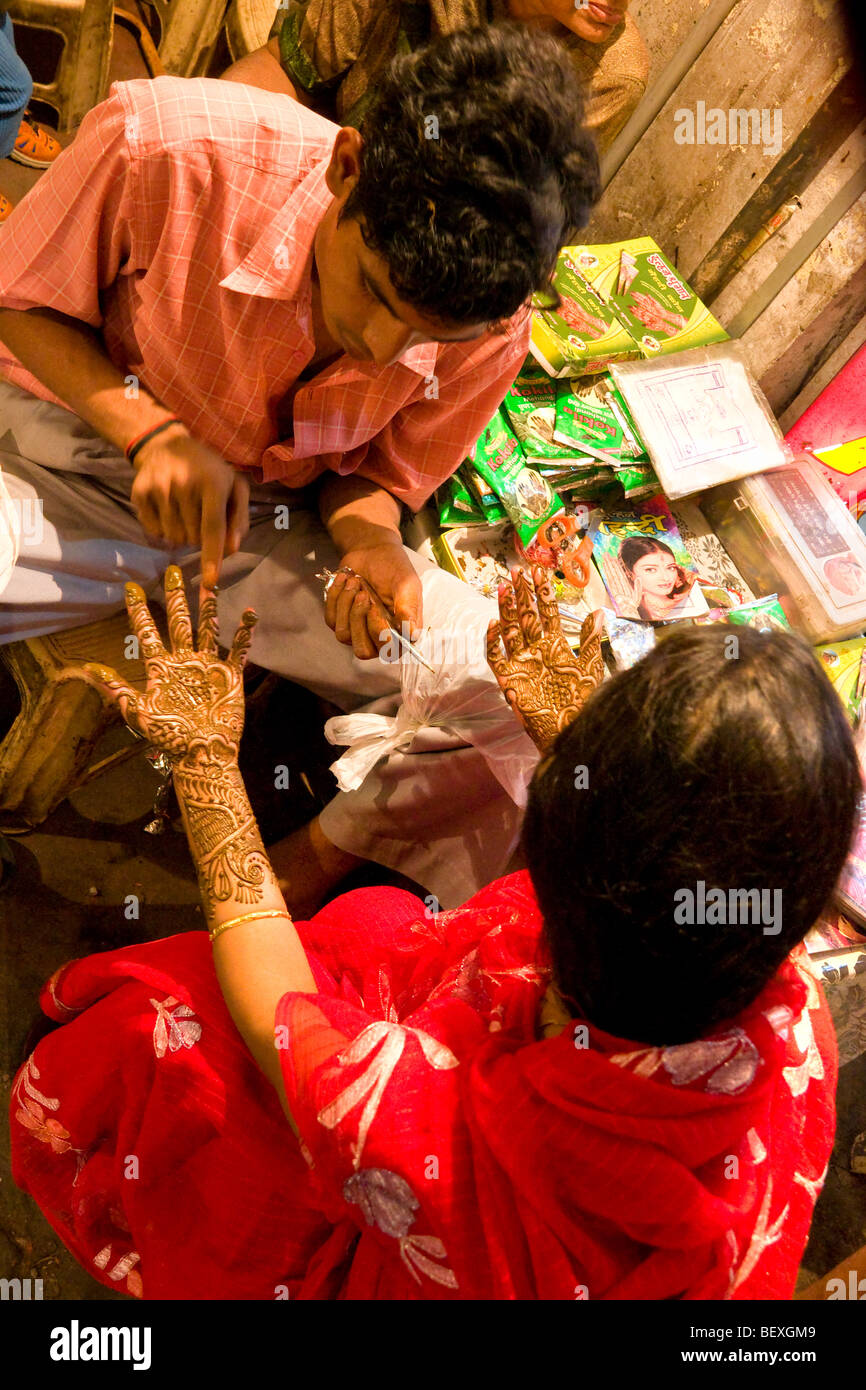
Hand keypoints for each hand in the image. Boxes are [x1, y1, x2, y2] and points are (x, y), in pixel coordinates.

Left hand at [74, 566, 257, 765]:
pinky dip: (243, 632)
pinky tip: (247, 612)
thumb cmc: (169, 737)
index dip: (138, 611)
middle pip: (178, 622)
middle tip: (172, 570)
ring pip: (208, 629)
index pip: (147, 633)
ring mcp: (207, 666)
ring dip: (208, 608)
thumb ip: (117, 689)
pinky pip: (238, 649)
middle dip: (175, 597)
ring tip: (210, 584)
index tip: (130, 588)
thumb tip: (88, 668)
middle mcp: (183, 661)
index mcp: (161, 668)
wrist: (201, 754)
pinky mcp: (230, 675)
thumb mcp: (138, 713)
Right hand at [130, 428, 249, 588]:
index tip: (210, 583)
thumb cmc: (208, 470)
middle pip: (193, 539)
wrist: (165, 444)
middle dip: (199, 536)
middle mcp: (184, 485)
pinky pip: (154, 532)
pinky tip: (167, 509)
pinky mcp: (140, 493)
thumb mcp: (233, 486)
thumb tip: (231, 550)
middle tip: (199, 513)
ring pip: (174, 539)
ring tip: (184, 510)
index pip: (213, 529)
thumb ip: (238, 519)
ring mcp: (159, 489)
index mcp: (212, 482)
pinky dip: (163, 529)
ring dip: (181, 534)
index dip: (212, 558)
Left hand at [324, 541, 422, 659]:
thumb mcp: (407, 584)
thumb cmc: (394, 568)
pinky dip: (336, 596)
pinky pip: (331, 619)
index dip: (378, 631)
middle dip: (358, 620)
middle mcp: (380, 637)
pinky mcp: (341, 620)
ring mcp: (358, 631)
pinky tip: (346, 580)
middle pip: (362, 651)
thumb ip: (408, 608)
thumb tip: (411, 634)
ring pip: (343, 634)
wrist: (373, 551)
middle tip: (363, 594)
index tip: (375, 606)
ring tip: (356, 582)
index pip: (388, 650)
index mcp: (401, 633)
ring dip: (347, 603)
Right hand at [486, 567, 604, 752]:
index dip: (542, 592)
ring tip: (503, 588)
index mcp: (554, 645)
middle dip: (521, 594)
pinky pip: (496, 657)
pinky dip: (493, 642)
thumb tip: (597, 613)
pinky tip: (493, 624)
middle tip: (516, 571)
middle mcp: (535, 650)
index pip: (546, 612)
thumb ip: (589, 640)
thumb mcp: (589, 667)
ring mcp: (520, 662)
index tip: (539, 571)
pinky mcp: (509, 678)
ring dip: (506, 609)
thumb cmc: (579, 700)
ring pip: (509, 630)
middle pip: (525, 616)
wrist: (568, 728)